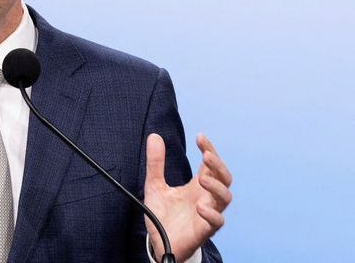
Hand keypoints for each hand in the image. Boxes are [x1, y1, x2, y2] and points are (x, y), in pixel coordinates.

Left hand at [144, 133, 231, 261]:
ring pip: (225, 197)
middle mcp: (206, 197)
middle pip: (224, 177)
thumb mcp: (154, 185)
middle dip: (218, 164)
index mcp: (197, 185)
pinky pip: (217, 222)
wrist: (159, 243)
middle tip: (205, 155)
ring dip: (216, 186)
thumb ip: (155, 163)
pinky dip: (212, 213)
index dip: (209, 149)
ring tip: (201, 178)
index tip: (200, 137)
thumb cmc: (163, 214)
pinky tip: (199, 206)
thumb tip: (154, 136)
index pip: (210, 164)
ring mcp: (208, 213)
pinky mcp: (204, 230)